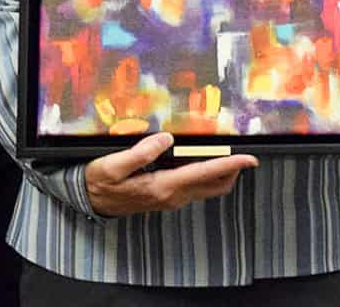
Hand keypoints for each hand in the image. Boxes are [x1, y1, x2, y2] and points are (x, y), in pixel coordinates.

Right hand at [84, 132, 255, 216]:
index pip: (205, 174)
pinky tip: (203, 159)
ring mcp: (171, 199)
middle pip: (216, 185)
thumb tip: (166, 138)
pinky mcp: (167, 196)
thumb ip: (140, 152)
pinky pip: (197, 186)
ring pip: (208, 188)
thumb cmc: (100, 182)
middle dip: (234, 170)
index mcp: (163, 187)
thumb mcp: (112, 165)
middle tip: (244, 152)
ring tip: (228, 152)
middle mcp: (172, 196)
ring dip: (222, 172)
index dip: (230, 165)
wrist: (90, 202)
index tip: (250, 158)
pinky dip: (208, 174)